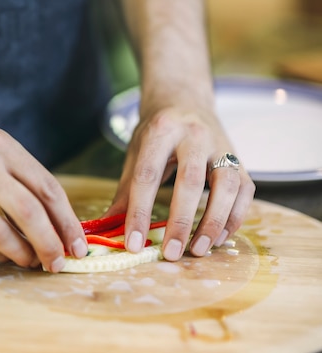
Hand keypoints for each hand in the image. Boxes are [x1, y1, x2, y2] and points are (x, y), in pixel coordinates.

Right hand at [0, 102, 87, 271]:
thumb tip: (54, 213)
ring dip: (23, 254)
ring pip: (1, 234)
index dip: (67, 221)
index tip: (78, 243)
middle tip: (60, 262)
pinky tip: (3, 254)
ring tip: (32, 261)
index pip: (47, 188)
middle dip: (51, 244)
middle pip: (30, 213)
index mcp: (1, 146)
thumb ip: (19, 171)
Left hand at [108, 100, 254, 259]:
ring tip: (198, 250)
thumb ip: (125, 191)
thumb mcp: (135, 152)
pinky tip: (219, 238)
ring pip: (226, 185)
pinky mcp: (240, 159)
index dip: (139, 212)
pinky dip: (234, 217)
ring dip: (214, 222)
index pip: (147, 176)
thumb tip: (107, 228)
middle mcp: (194, 135)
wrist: (186, 99)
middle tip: (172, 253)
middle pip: (191, 181)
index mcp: (161, 131)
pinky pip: (245, 190)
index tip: (133, 243)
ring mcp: (221, 146)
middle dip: (181, 220)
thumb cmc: (157, 131)